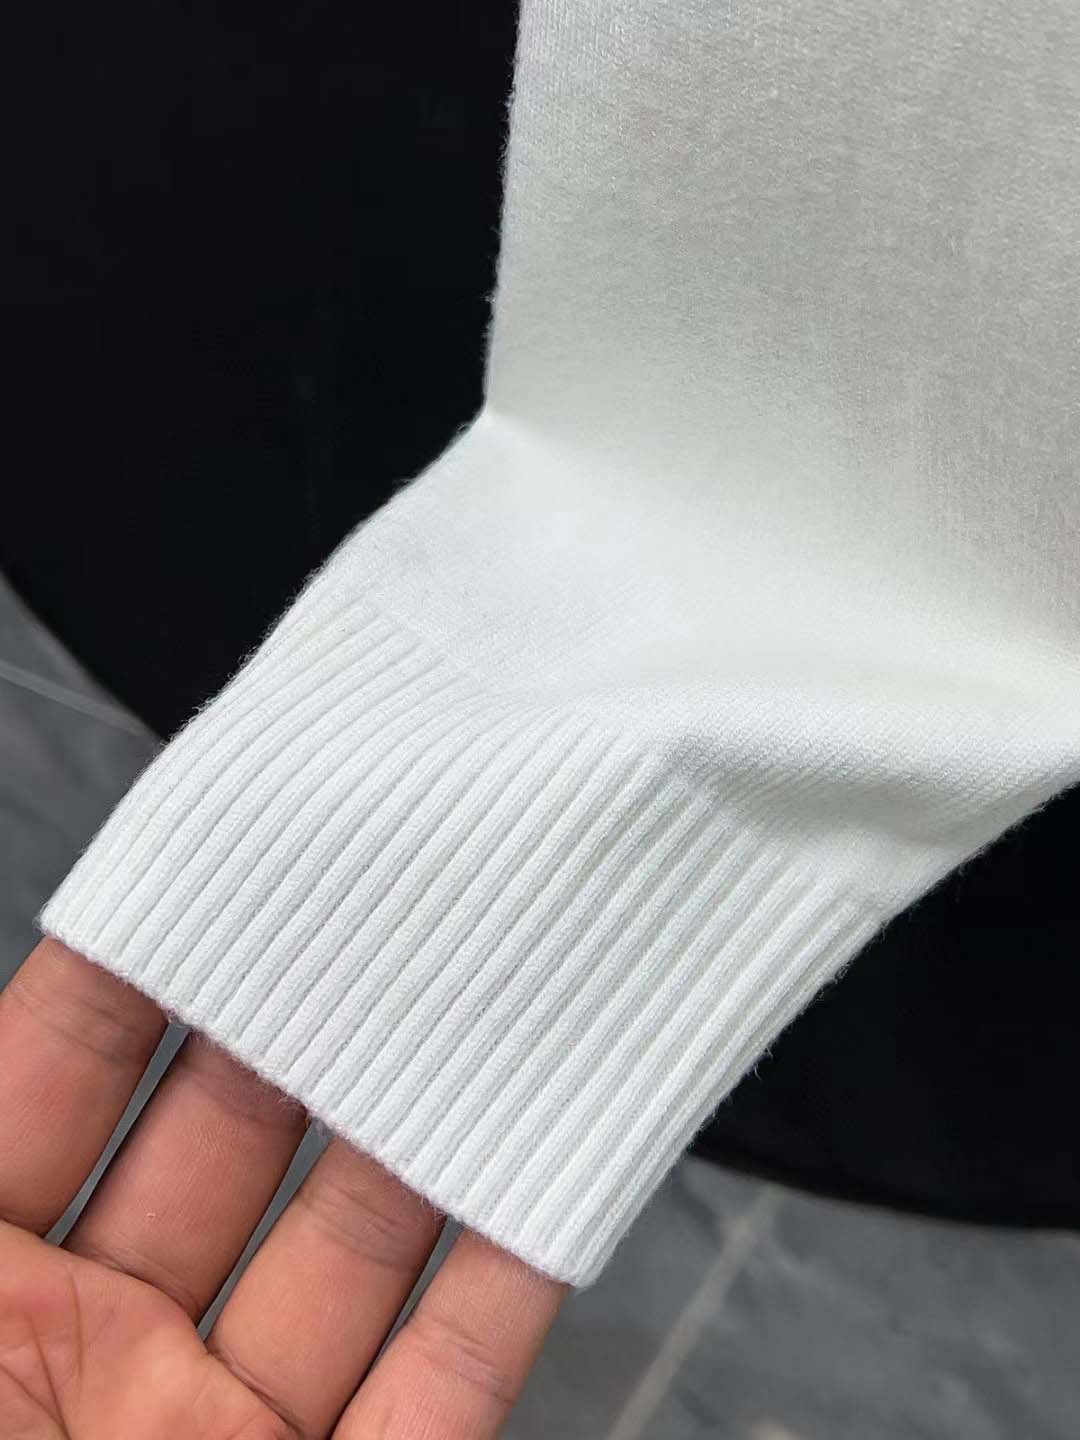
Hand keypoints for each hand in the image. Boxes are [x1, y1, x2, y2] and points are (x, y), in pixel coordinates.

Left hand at [0, 939, 564, 1437]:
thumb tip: (61, 980)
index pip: (73, 1079)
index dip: (143, 971)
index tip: (226, 873)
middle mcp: (102, 1347)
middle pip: (237, 1144)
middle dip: (311, 1028)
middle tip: (383, 921)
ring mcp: (216, 1433)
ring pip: (356, 1257)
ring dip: (429, 1141)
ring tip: (487, 1018)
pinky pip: (439, 1394)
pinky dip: (504, 1295)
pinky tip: (544, 1192)